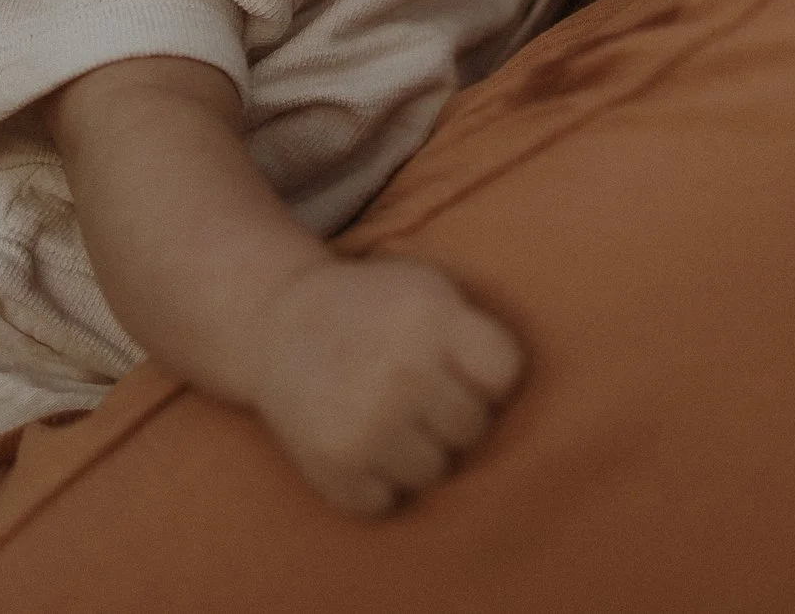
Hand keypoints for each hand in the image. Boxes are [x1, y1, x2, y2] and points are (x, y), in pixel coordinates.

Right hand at [244, 255, 524, 517]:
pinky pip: (387, 502)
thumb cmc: (372, 310)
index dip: (486, 376)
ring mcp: (366, 423)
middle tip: (413, 391)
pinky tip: (357, 441)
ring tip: (385, 415)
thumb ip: (476, 334)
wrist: (276, 320)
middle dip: (450, 414)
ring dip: (416, 451)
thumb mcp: (428, 292)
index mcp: (431, 319)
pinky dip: (376, 481)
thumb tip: (519, 407)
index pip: (504, 375)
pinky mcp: (335, 465)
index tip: (458, 365)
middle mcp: (401, 372)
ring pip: (435, 472)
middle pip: (473, 429)